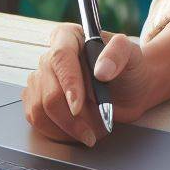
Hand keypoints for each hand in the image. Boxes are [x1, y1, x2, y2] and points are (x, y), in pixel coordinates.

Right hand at [22, 22, 154, 146]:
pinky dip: (59, 132)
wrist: (130, 89)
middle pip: (49, 92)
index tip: (78, 106)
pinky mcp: (38, 100)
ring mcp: (41, 80)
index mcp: (68, 37)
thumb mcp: (132, 54)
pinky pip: (38, 121)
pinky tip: (79, 131)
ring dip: (67, 127)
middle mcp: (49, 57)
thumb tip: (101, 69)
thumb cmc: (129, 68)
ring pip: (40, 111)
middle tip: (95, 129)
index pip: (60, 57)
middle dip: (72, 117)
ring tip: (93, 129)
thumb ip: (119, 53)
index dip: (68, 83)